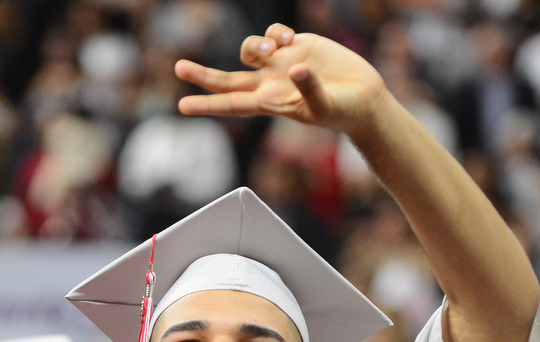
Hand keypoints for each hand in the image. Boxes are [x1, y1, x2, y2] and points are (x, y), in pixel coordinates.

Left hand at [175, 23, 383, 138]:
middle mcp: (269, 84)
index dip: (206, 104)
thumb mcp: (324, 106)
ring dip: (255, 44)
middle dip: (202, 73)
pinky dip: (276, 32)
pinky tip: (291, 40)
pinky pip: (273, 32)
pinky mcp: (295, 46)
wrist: (361, 97)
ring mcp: (280, 64)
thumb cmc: (342, 111)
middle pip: (227, 78)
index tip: (182, 106)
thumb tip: (294, 67)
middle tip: (178, 67)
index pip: (231, 104)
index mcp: (270, 103)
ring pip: (249, 48)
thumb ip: (308, 89)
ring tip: (275, 48)